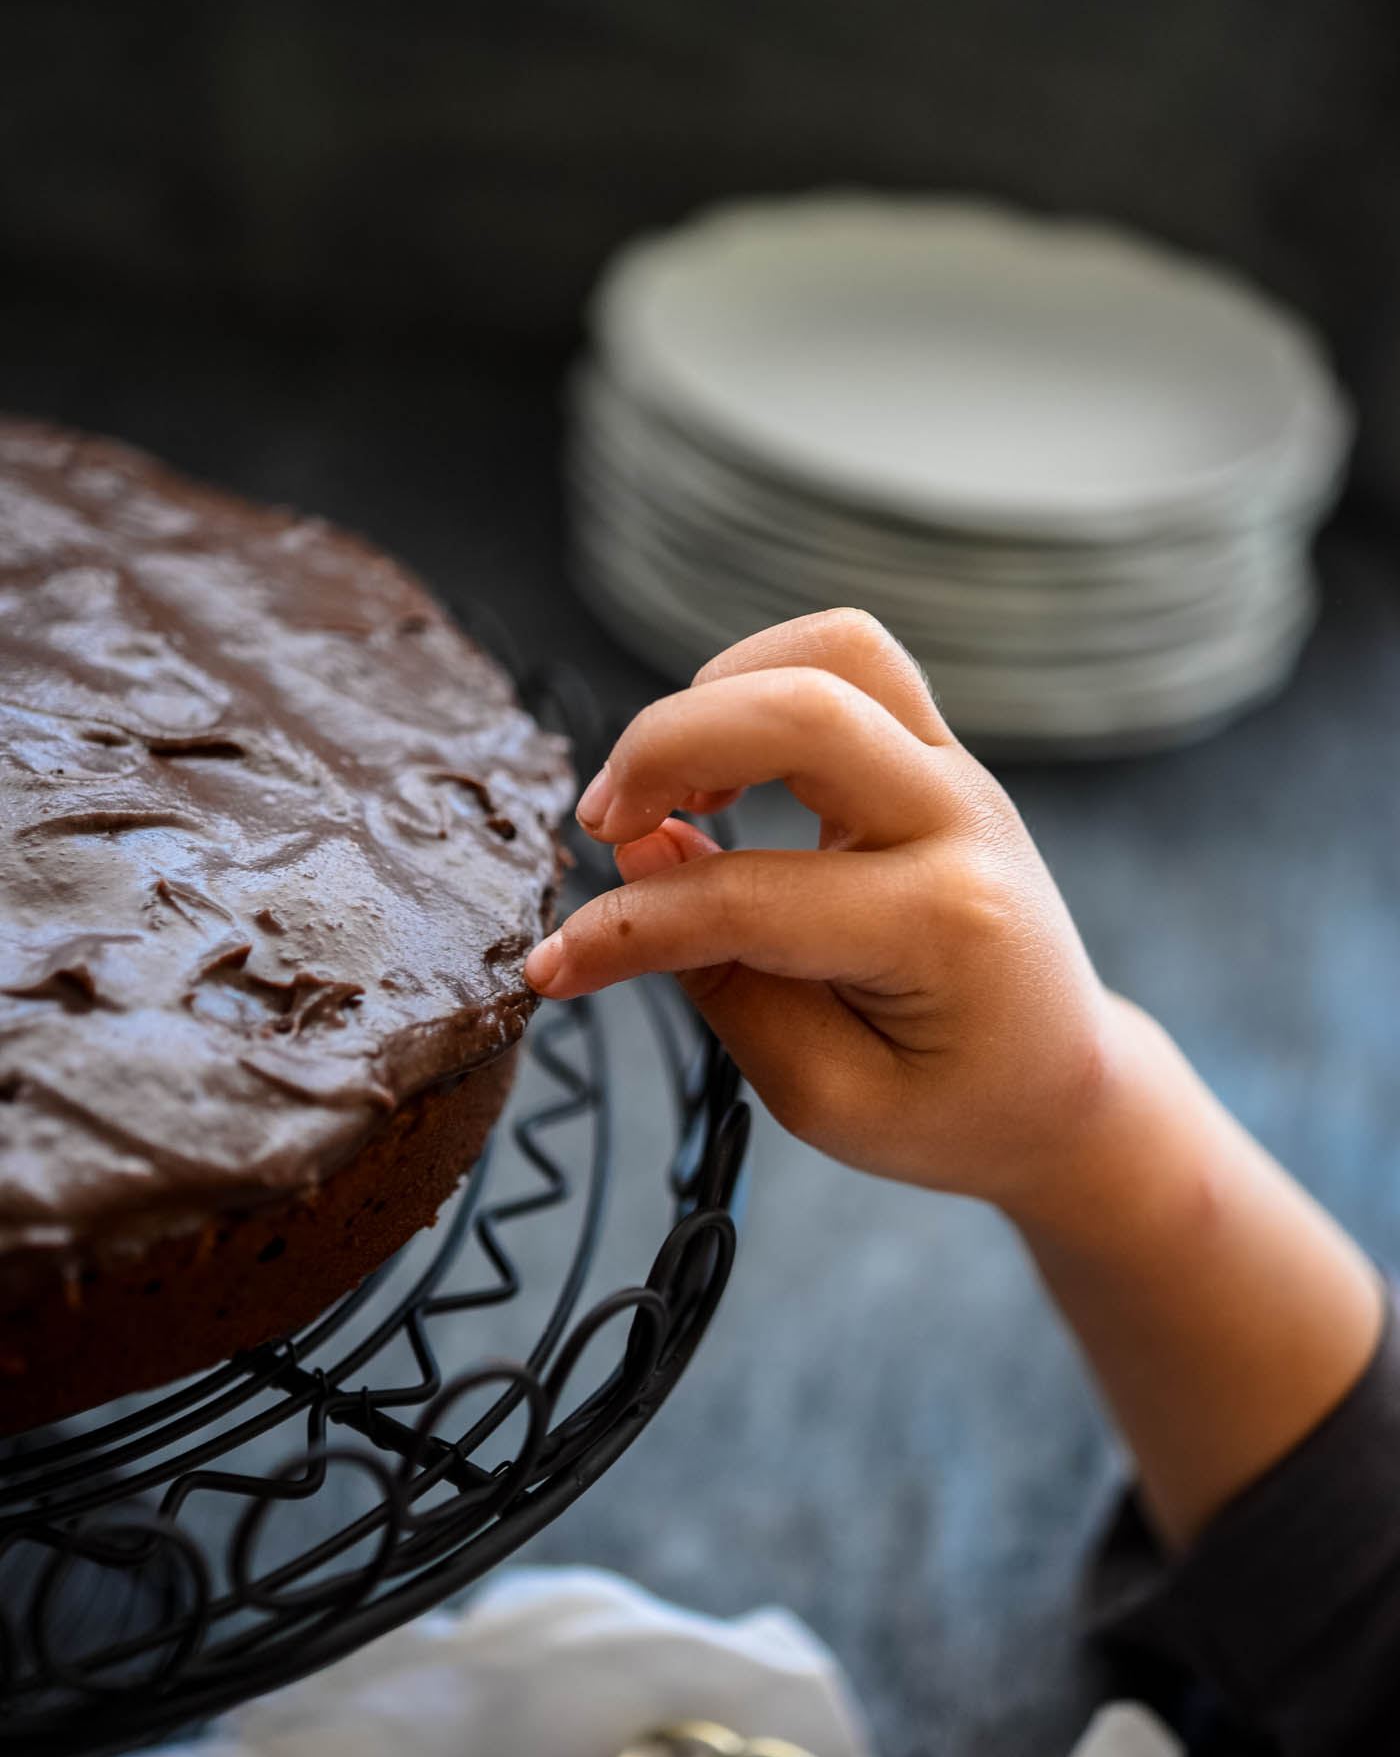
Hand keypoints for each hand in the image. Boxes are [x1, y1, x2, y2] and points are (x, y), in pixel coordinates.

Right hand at [524, 609, 1118, 1214]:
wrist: (1064, 1085)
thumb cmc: (952, 1107)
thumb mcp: (826, 1095)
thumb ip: (726, 985)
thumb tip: (640, 862)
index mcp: (943, 928)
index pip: (747, 898)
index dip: (627, 929)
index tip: (555, 967)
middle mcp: (961, 825)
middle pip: (806, 706)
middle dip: (666, 746)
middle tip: (602, 827)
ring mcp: (958, 776)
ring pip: (836, 649)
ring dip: (719, 692)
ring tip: (666, 788)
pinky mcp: (939, 757)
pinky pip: (851, 664)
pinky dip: (760, 684)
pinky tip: (718, 771)